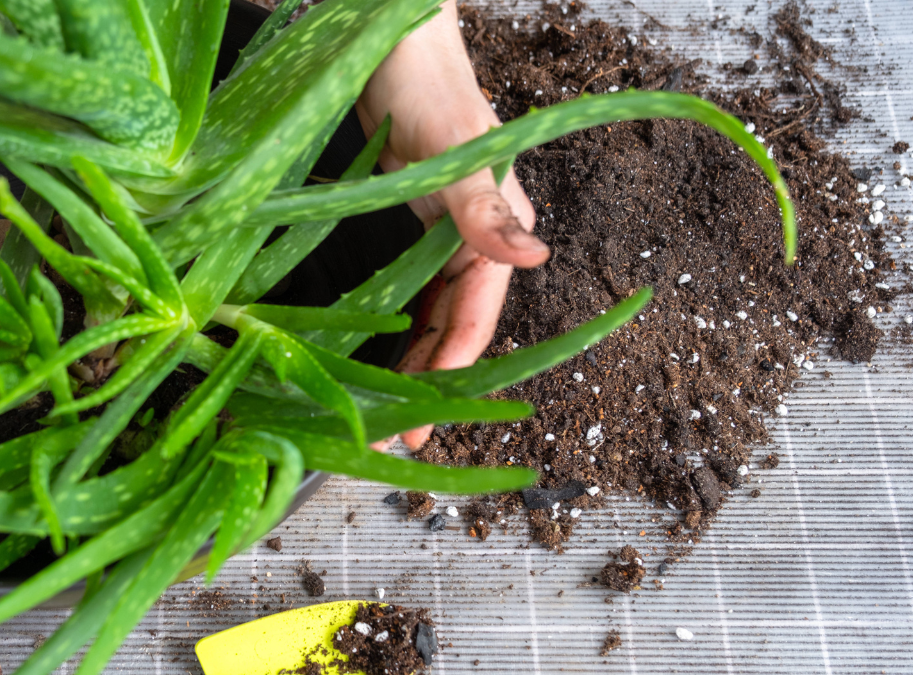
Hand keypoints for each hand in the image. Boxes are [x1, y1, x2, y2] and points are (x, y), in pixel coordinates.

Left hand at [357, 0, 548, 448]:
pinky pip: (411, 293)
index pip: (480, 314)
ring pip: (434, 318)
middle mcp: (480, 239)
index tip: (428, 416)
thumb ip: (485, 206)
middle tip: (402, 437)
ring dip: (414, 365)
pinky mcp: (415, 229)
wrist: (392, 37)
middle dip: (434, 383)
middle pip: (460, 327)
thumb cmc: (425, 82)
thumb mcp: (453, 146)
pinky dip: (397, 329)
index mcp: (500, 226)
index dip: (457, 368)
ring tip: (387, 414)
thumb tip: (534, 259)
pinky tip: (378, 358)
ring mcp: (446, 236)